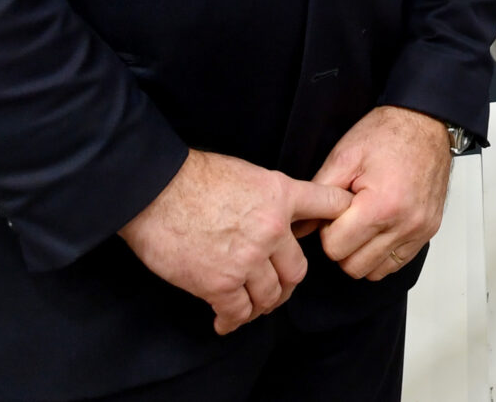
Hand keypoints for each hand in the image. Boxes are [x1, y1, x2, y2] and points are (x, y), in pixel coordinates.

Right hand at [118, 150, 354, 334]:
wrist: (154, 191)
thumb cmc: (195, 177)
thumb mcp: (250, 174)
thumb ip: (273, 197)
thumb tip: (282, 215)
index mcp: (282, 195)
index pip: (330, 205)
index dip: (339, 216)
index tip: (341, 227)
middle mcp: (272, 230)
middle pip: (298, 270)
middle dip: (288, 283)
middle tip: (278, 288)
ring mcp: (247, 260)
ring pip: (271, 295)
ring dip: (263, 304)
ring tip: (253, 307)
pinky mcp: (218, 284)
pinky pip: (238, 312)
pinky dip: (234, 320)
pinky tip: (226, 321)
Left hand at [311, 106, 455, 280]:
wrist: (426, 123)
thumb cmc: (388, 134)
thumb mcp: (344, 157)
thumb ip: (318, 195)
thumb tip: (298, 226)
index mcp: (382, 206)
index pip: (335, 248)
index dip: (328, 230)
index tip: (335, 212)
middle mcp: (406, 223)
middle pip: (353, 265)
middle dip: (343, 246)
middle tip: (347, 219)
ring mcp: (420, 230)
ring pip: (375, 271)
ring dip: (362, 253)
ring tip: (363, 224)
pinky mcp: (428, 231)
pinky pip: (396, 264)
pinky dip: (382, 254)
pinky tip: (378, 230)